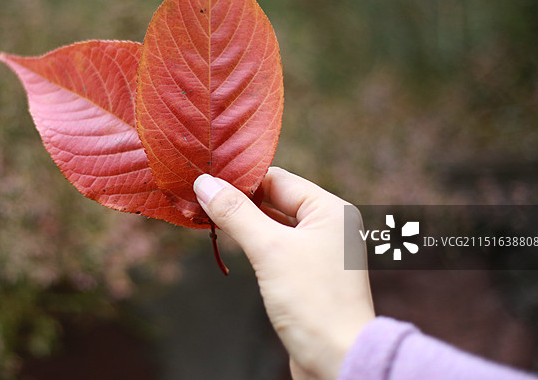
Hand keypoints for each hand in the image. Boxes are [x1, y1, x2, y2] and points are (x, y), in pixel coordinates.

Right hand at [194, 167, 374, 379]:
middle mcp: (330, 225)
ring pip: (275, 223)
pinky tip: (232, 240)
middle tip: (198, 196)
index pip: (278, 179)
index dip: (241, 179)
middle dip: (239, 199)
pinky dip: (255, 241)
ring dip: (244, 220)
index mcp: (330, 209)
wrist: (338, 360)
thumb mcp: (269, 249)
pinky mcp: (311, 274)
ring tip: (206, 214)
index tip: (204, 178)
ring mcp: (322, 250)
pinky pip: (279, 246)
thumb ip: (236, 213)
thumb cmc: (312, 301)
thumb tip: (204, 183)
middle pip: (276, 199)